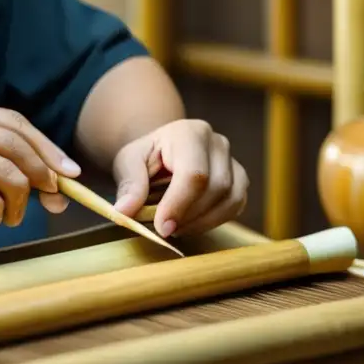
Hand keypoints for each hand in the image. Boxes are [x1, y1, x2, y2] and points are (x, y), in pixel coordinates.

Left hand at [112, 119, 247, 238]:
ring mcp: (232, 161)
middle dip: (189, 216)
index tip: (162, 227)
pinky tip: (191, 223)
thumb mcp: (128, 162)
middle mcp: (217, 143)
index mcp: (189, 132)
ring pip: (231, 199)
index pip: (194, 173)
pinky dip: (215, 221)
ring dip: (202, 222)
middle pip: (216, 187)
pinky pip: (236, 206)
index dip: (179, 204)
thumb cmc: (145, 157)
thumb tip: (124, 211)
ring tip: (175, 228)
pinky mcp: (239, 180)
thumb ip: (129, 184)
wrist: (162, 152)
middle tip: (164, 230)